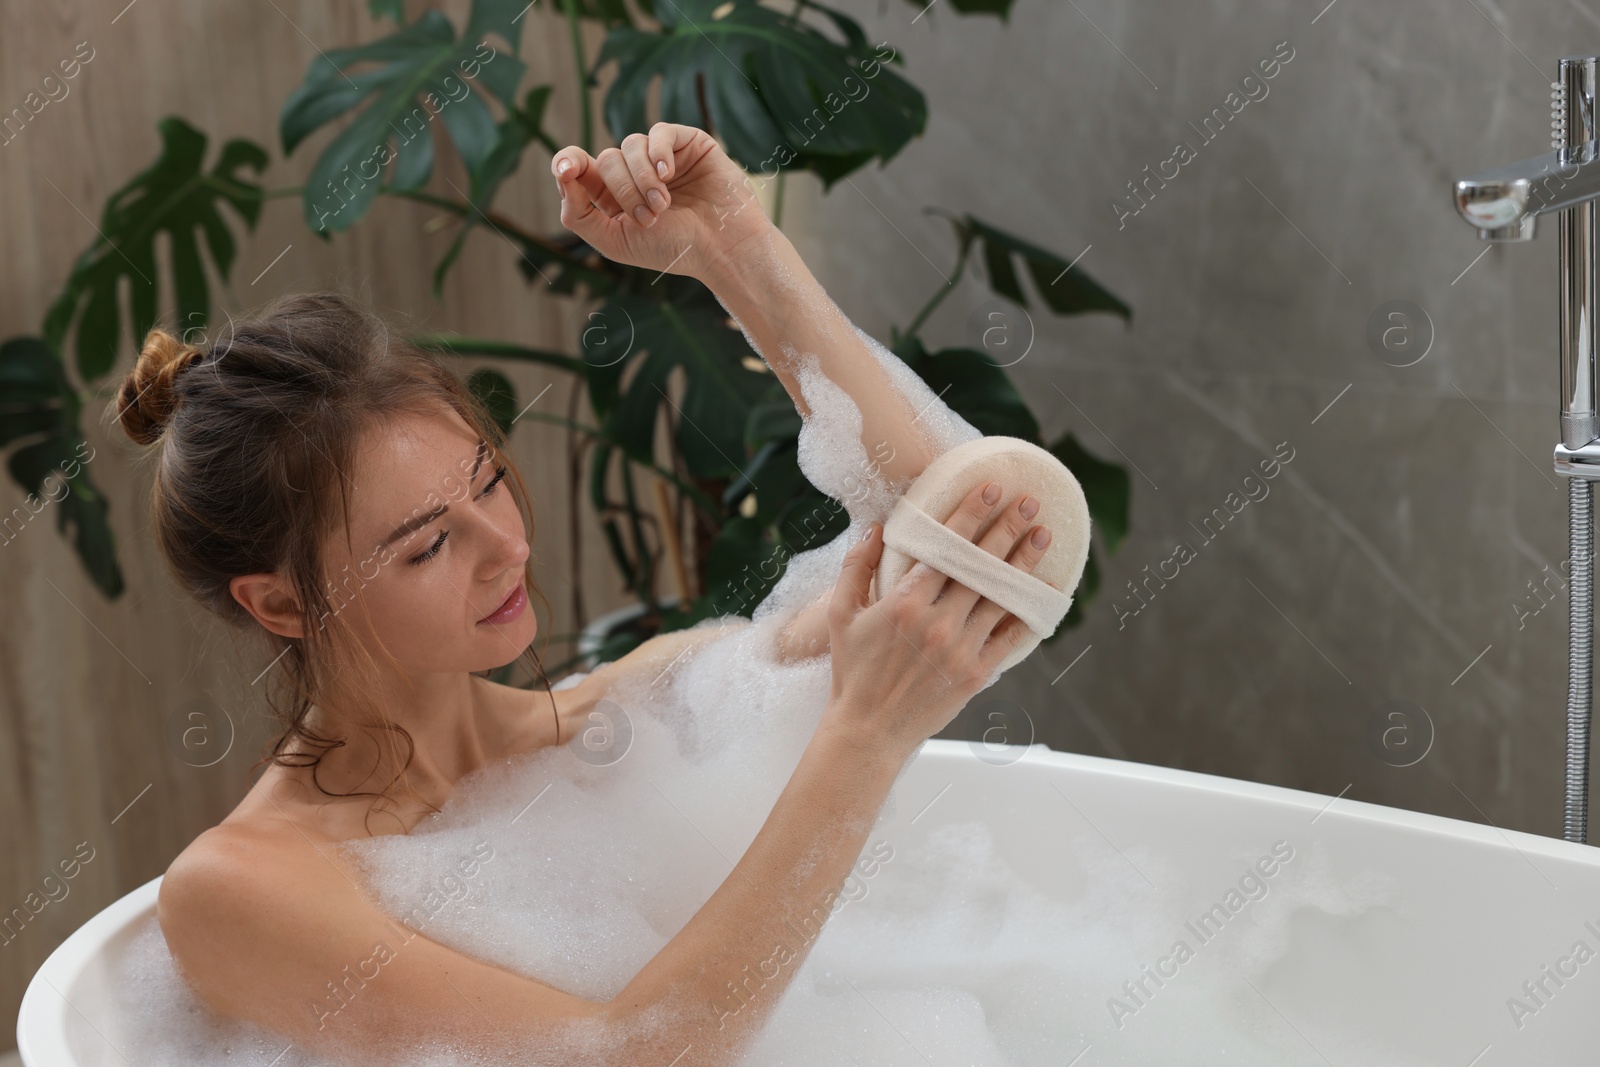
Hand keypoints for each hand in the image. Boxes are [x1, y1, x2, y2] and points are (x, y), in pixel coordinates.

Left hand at [550, 122, 772, 281]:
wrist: (721, 248)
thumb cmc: (672, 249)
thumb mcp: (615, 242)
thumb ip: (579, 215)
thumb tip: (563, 175)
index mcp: (613, 196)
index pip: (580, 166)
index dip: (568, 162)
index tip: (565, 170)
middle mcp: (635, 172)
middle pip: (607, 159)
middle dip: (623, 189)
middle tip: (650, 217)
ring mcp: (661, 156)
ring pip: (630, 145)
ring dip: (642, 178)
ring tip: (664, 206)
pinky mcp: (687, 142)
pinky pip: (659, 132)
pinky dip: (658, 153)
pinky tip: (668, 174)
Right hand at [823, 483, 1054, 757]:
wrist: (869, 731)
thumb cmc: (852, 672)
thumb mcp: (841, 615)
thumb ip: (856, 567)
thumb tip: (874, 526)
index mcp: (904, 603)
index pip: (947, 547)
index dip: (971, 514)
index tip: (991, 489)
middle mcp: (937, 623)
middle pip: (981, 566)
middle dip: (1008, 528)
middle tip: (1030, 501)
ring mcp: (960, 649)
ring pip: (1001, 596)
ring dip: (1025, 562)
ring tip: (1044, 534)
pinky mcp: (976, 674)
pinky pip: (1010, 636)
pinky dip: (1029, 612)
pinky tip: (1044, 590)